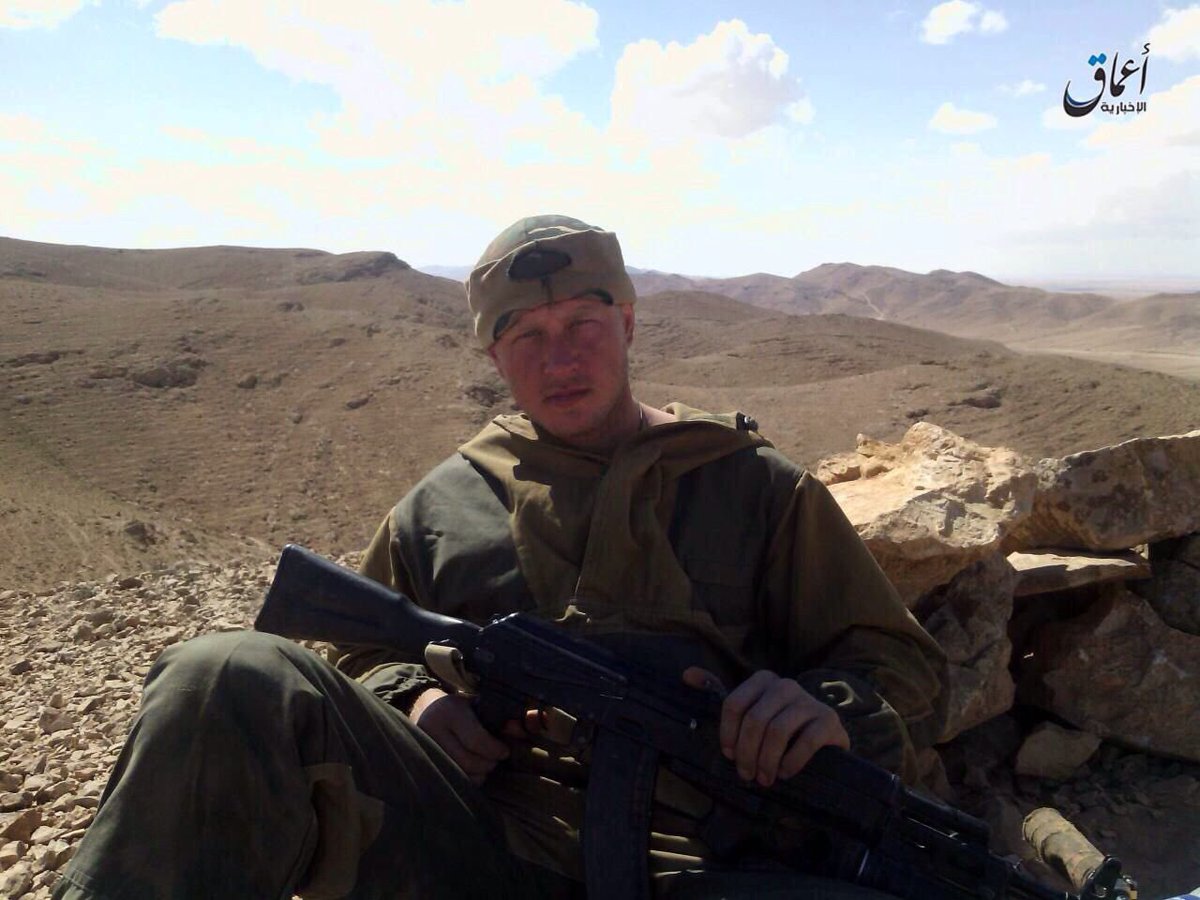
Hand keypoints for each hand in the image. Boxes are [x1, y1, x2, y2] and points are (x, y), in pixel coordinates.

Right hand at [410, 688, 529, 784]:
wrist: (422, 708)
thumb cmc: (458, 707)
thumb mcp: (478, 704)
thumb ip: (501, 718)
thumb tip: (522, 731)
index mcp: (449, 712)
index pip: (476, 740)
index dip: (495, 749)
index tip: (505, 751)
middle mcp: (433, 731)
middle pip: (468, 761)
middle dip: (488, 764)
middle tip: (496, 759)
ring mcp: (425, 749)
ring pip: (459, 774)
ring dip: (479, 774)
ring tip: (485, 764)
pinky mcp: (422, 763)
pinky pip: (450, 781)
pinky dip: (466, 780)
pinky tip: (472, 770)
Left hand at [682, 668, 848, 787]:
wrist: (825, 740)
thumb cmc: (779, 726)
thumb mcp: (750, 708)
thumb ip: (718, 691)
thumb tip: (686, 674)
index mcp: (763, 680)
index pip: (733, 704)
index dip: (727, 734)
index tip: (729, 755)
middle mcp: (786, 685)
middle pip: (754, 720)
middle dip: (747, 753)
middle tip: (746, 775)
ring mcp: (809, 701)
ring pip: (777, 731)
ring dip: (767, 761)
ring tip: (764, 778)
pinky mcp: (828, 720)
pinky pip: (806, 742)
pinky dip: (792, 762)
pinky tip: (786, 773)